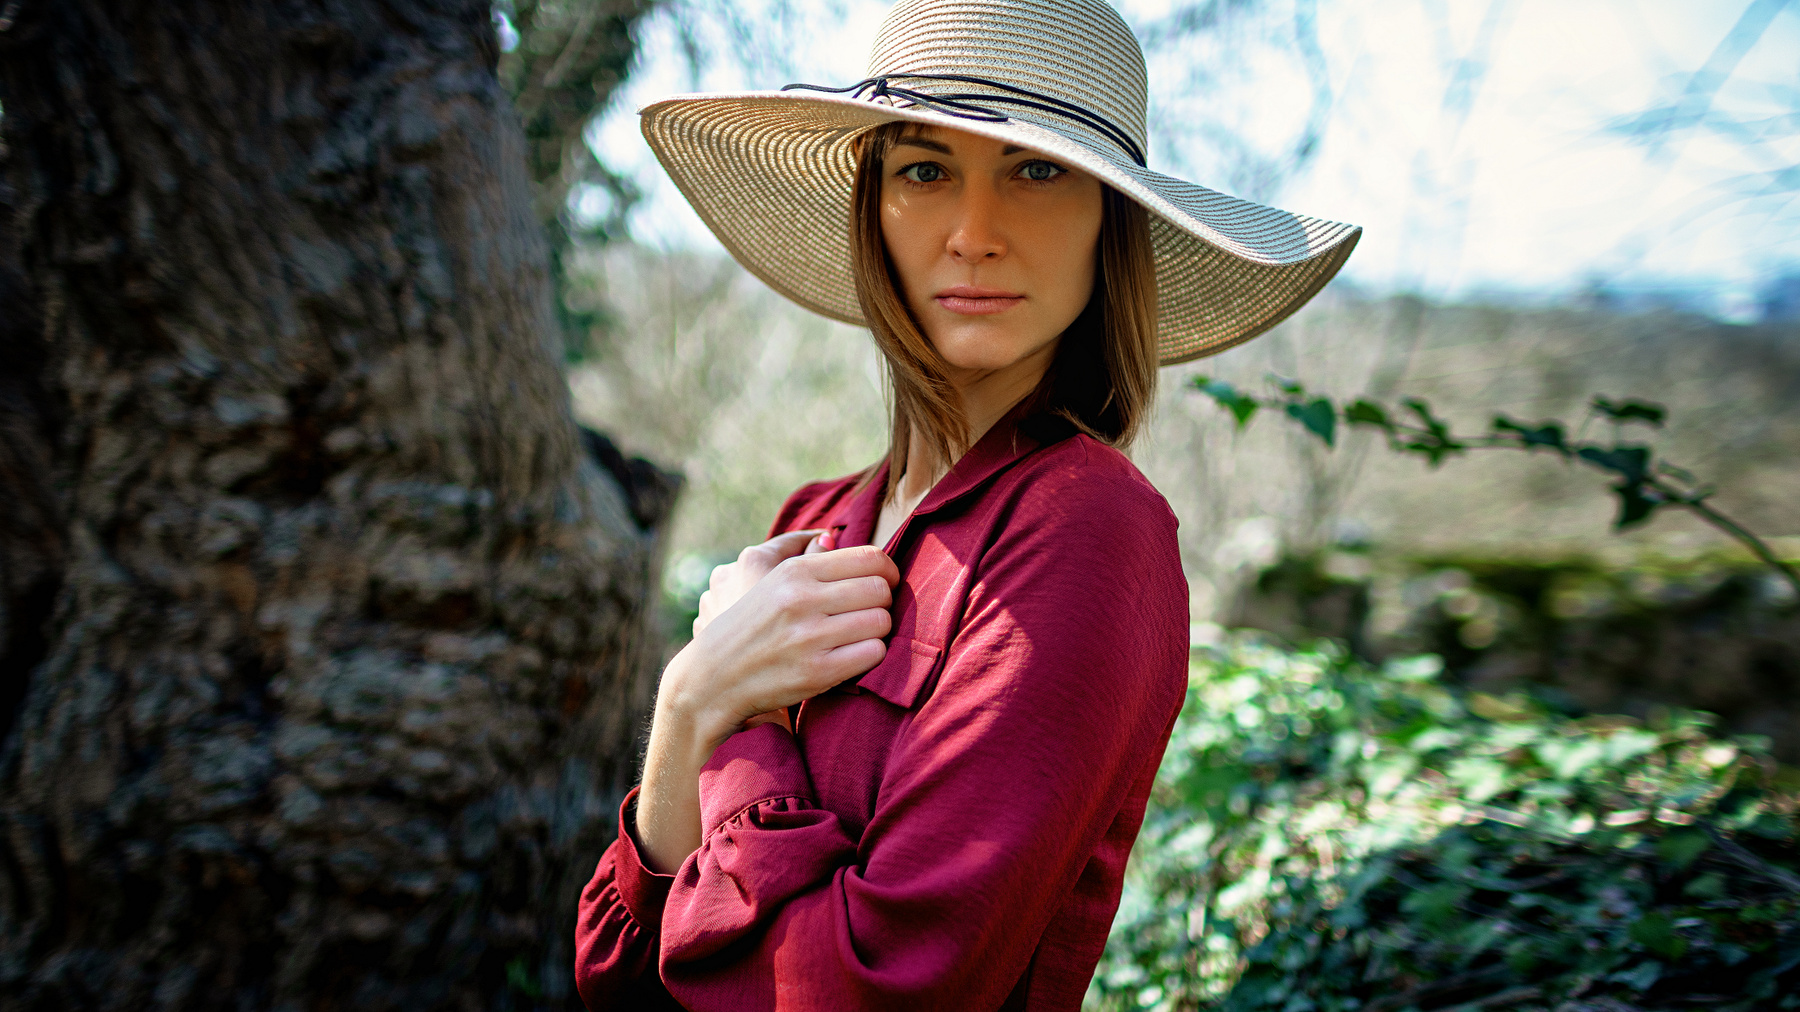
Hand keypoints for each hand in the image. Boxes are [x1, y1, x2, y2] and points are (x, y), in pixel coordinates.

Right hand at [635, 536, 895, 872]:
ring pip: (881, 622)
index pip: (869, 559)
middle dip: (883, 602)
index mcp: (794, 573)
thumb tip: (832, 535)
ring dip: (878, 630)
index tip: (884, 582)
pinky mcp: (818, 672)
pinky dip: (871, 654)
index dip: (888, 570)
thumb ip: (800, 554)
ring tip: (862, 634)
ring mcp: (811, 637)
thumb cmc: (746, 626)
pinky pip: (873, 653)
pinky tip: (855, 655)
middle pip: (879, 590)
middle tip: (872, 612)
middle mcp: (803, 600)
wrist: (713, 678)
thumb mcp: (762, 579)